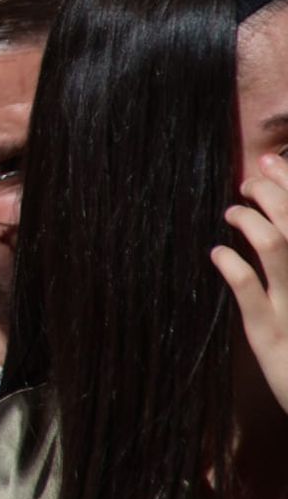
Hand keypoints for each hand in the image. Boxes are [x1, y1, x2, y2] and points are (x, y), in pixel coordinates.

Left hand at [217, 154, 287, 414]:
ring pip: (279, 250)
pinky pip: (251, 296)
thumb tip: (272, 200)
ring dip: (251, 221)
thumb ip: (287, 254)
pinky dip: (233, 267)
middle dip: (271, 193)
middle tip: (247, 179)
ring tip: (231, 210)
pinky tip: (218, 253)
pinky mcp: (272, 339)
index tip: (269, 159)